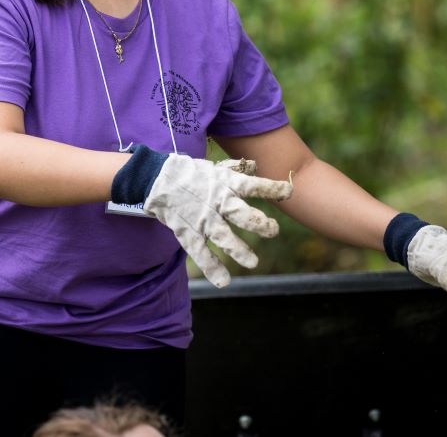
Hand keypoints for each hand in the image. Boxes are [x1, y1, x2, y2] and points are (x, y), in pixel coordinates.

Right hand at [115, 147, 292, 287]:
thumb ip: (237, 169)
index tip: (288, 191)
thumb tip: (255, 166)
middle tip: (273, 230)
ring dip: (238, 250)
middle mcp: (216, 201)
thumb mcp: (216, 168)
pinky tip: (224, 281)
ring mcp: (202, 219)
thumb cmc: (193, 174)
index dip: (271, 188)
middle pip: (240, 213)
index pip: (252, 185)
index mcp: (226, 183)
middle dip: (258, 223)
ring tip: (252, 262)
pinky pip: (200, 253)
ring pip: (222, 236)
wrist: (157, 179)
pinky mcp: (188, 232)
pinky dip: (211, 268)